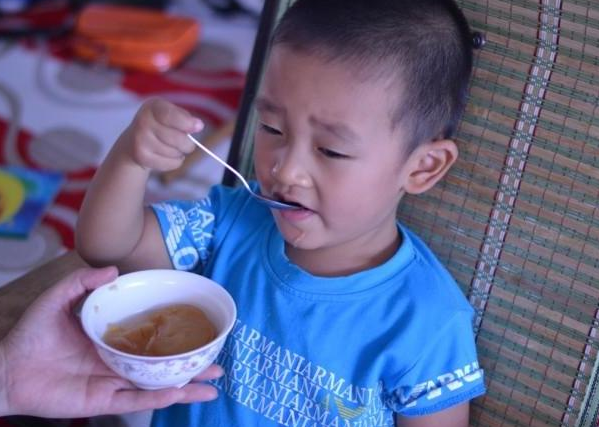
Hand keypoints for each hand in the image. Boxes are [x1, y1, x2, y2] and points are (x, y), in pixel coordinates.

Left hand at [0, 267, 222, 417]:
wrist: (4, 369)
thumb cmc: (30, 335)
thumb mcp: (57, 300)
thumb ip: (82, 283)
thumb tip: (115, 270)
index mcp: (113, 339)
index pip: (150, 338)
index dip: (174, 336)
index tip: (197, 329)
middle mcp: (119, 361)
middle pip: (163, 365)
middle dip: (191, 366)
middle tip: (218, 363)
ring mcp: (113, 382)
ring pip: (157, 385)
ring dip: (185, 385)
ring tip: (213, 384)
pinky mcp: (102, 402)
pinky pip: (136, 400)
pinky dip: (159, 397)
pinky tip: (181, 392)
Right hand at [120, 98, 202, 171]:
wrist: (134, 142)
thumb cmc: (160, 126)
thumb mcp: (171, 115)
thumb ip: (185, 118)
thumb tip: (198, 125)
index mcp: (153, 107)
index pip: (170, 115)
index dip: (187, 123)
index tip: (199, 127)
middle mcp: (143, 121)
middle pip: (177, 138)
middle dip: (188, 143)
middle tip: (186, 142)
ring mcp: (140, 140)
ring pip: (175, 152)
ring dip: (179, 153)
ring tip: (171, 147)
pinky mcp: (141, 157)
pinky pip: (170, 163)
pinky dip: (175, 162)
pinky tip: (166, 155)